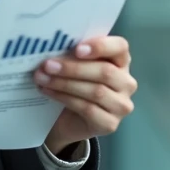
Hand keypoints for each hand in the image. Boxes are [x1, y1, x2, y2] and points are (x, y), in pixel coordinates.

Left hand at [32, 36, 136, 154]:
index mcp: (120, 61)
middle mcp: (126, 82)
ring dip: (65, 83)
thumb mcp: (75, 64)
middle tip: (48, 65)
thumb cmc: (73, 84)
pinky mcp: (110, 124)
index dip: (101, 46)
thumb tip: (54, 46)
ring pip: (96, 91)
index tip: (77, 49)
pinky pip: (87, 108)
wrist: (67, 119)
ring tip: (42, 78)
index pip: (120, 47)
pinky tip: (48, 91)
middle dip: (73, 68)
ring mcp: (121, 105)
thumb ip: (73, 54)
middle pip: (105, 71)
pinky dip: (64, 98)